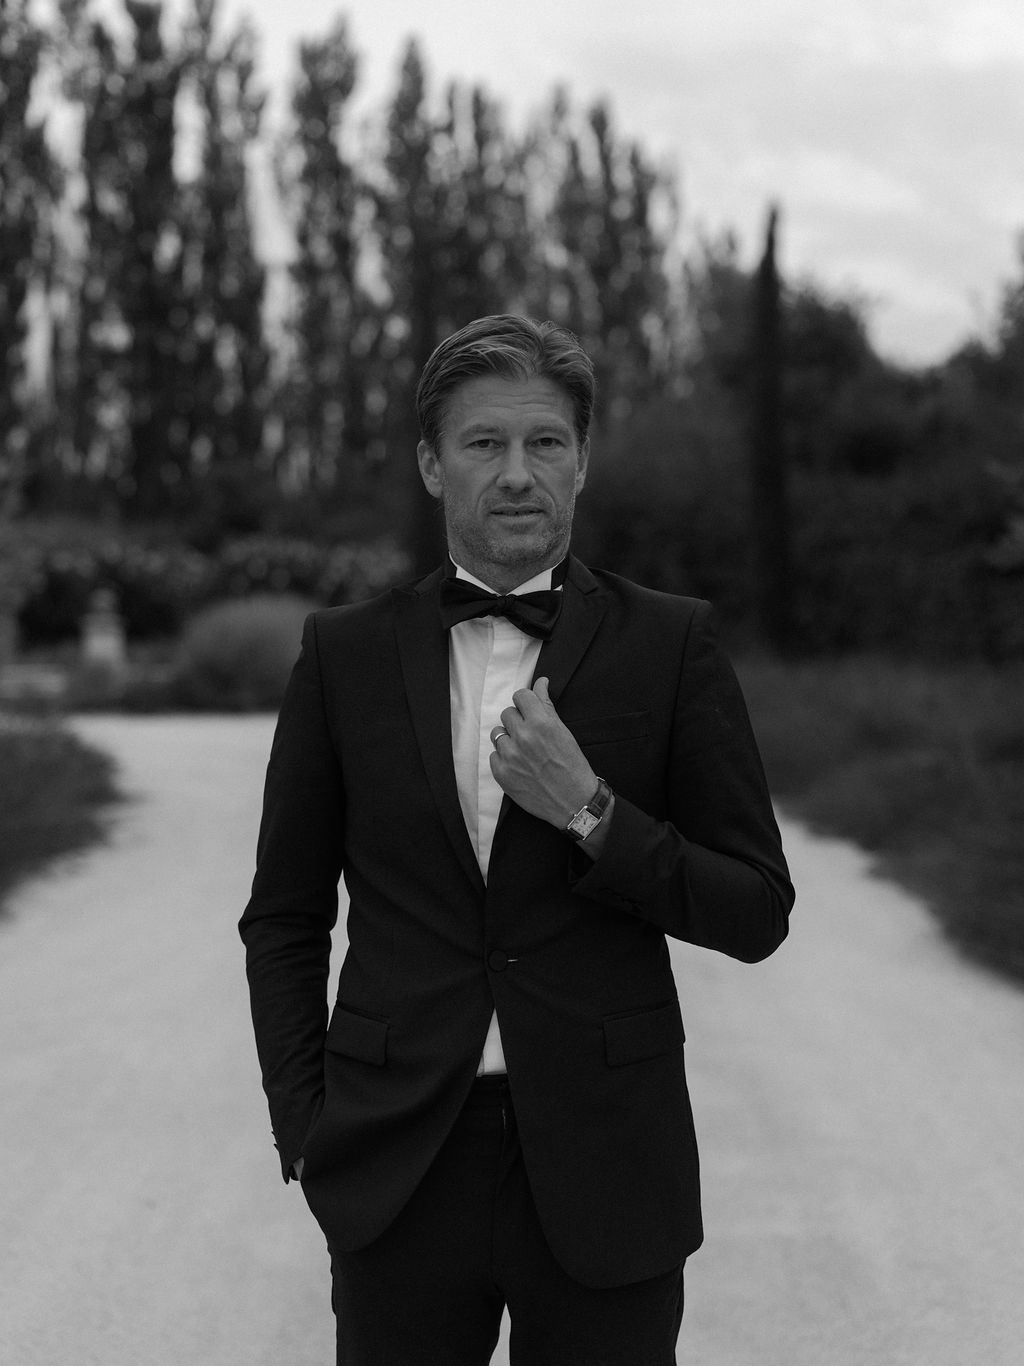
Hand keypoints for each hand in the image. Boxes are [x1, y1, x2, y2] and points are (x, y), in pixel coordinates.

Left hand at [489, 677, 596, 828]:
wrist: (574, 802)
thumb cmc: (573, 766)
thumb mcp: (564, 732)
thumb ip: (547, 705)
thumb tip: (540, 682)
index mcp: (541, 723)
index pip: (520, 696)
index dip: (526, 703)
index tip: (530, 710)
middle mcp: (523, 737)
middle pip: (507, 713)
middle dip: (518, 721)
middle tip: (531, 735)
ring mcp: (510, 756)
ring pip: (498, 733)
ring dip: (509, 739)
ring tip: (524, 751)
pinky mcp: (501, 773)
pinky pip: (494, 755)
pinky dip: (504, 758)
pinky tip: (520, 766)